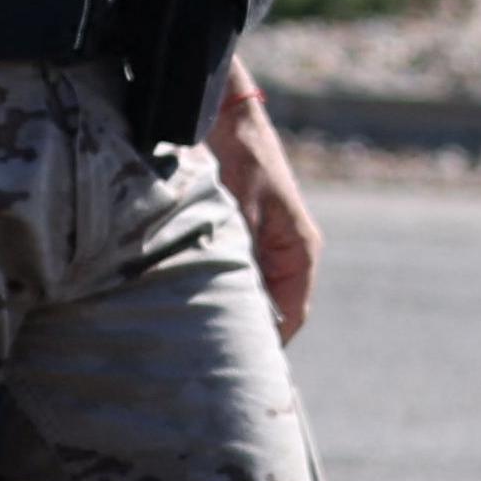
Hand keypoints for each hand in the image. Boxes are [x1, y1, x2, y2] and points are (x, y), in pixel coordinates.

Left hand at [204, 58, 321, 341]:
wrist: (224, 111)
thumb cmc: (240, 154)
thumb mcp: (239, 209)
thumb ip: (241, 258)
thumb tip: (237, 308)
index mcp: (299, 251)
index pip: (290, 319)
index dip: (264, 347)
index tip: (232, 369)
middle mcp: (286, 254)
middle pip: (269, 313)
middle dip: (240, 332)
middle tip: (202, 358)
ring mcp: (263, 247)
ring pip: (247, 296)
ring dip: (222, 309)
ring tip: (188, 334)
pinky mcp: (239, 239)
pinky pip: (231, 277)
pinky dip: (211, 289)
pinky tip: (181, 300)